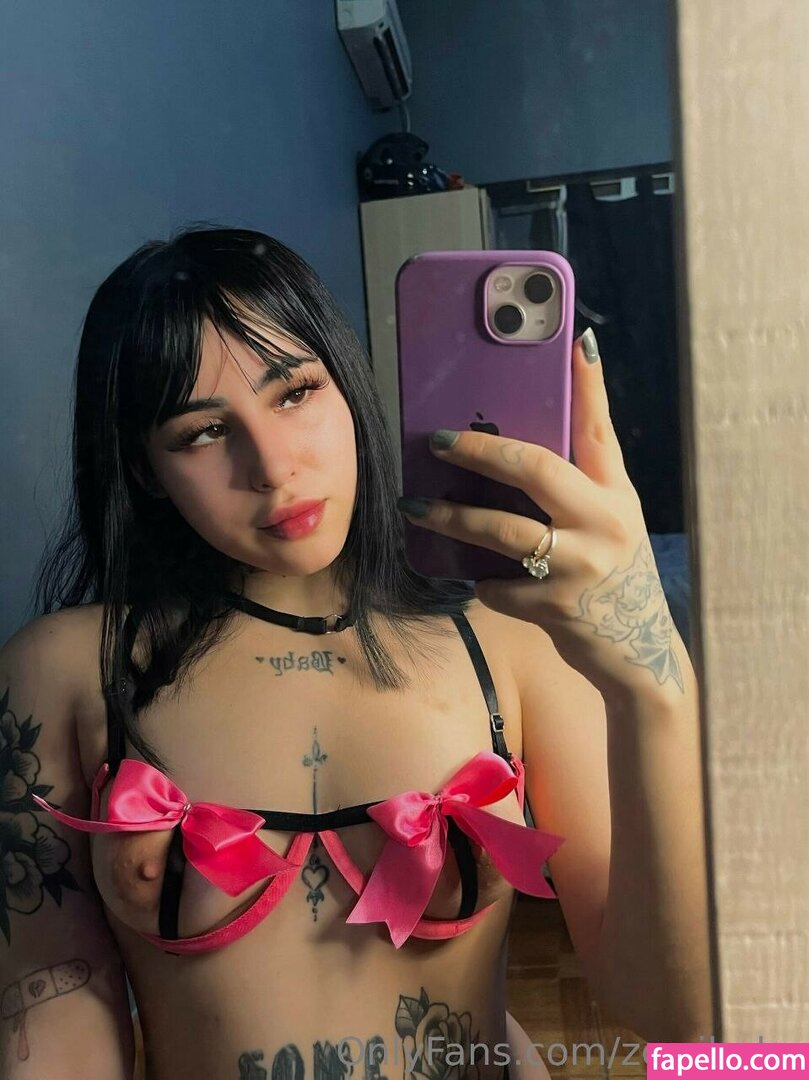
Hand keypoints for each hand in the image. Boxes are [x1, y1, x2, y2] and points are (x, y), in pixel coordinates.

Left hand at [397, 330, 684, 698]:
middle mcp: (604, 523)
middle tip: (439, 440)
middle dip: (480, 450)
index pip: (600, 429)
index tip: (574, 342)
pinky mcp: (556, 607)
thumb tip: (520, 446)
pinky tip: (471, 578)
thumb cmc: (613, 575)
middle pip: (536, 469)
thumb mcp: (609, 522)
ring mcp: (581, 566)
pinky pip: (497, 585)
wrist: (639, 651)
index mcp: (615, 494)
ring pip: (503, 531)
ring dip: (451, 517)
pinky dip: (479, 581)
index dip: (589, 385)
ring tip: (415, 506)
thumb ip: (577, 485)